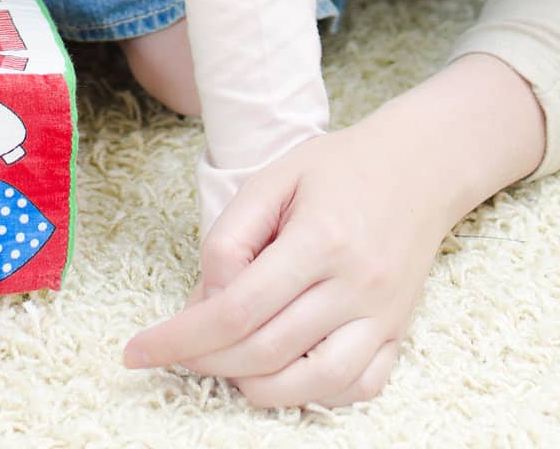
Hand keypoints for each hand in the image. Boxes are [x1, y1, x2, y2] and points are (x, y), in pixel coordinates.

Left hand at [124, 117, 457, 409]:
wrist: (420, 165)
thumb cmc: (340, 166)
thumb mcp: (274, 177)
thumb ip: (231, 236)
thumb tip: (203, 300)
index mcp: (320, 239)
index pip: (238, 308)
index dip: (182, 337)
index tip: (139, 351)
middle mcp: (355, 286)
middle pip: (266, 351)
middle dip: (206, 362)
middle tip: (174, 354)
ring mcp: (382, 317)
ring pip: (311, 384)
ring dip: (255, 387)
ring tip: (223, 362)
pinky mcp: (399, 334)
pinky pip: (356, 389)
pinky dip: (312, 394)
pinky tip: (282, 371)